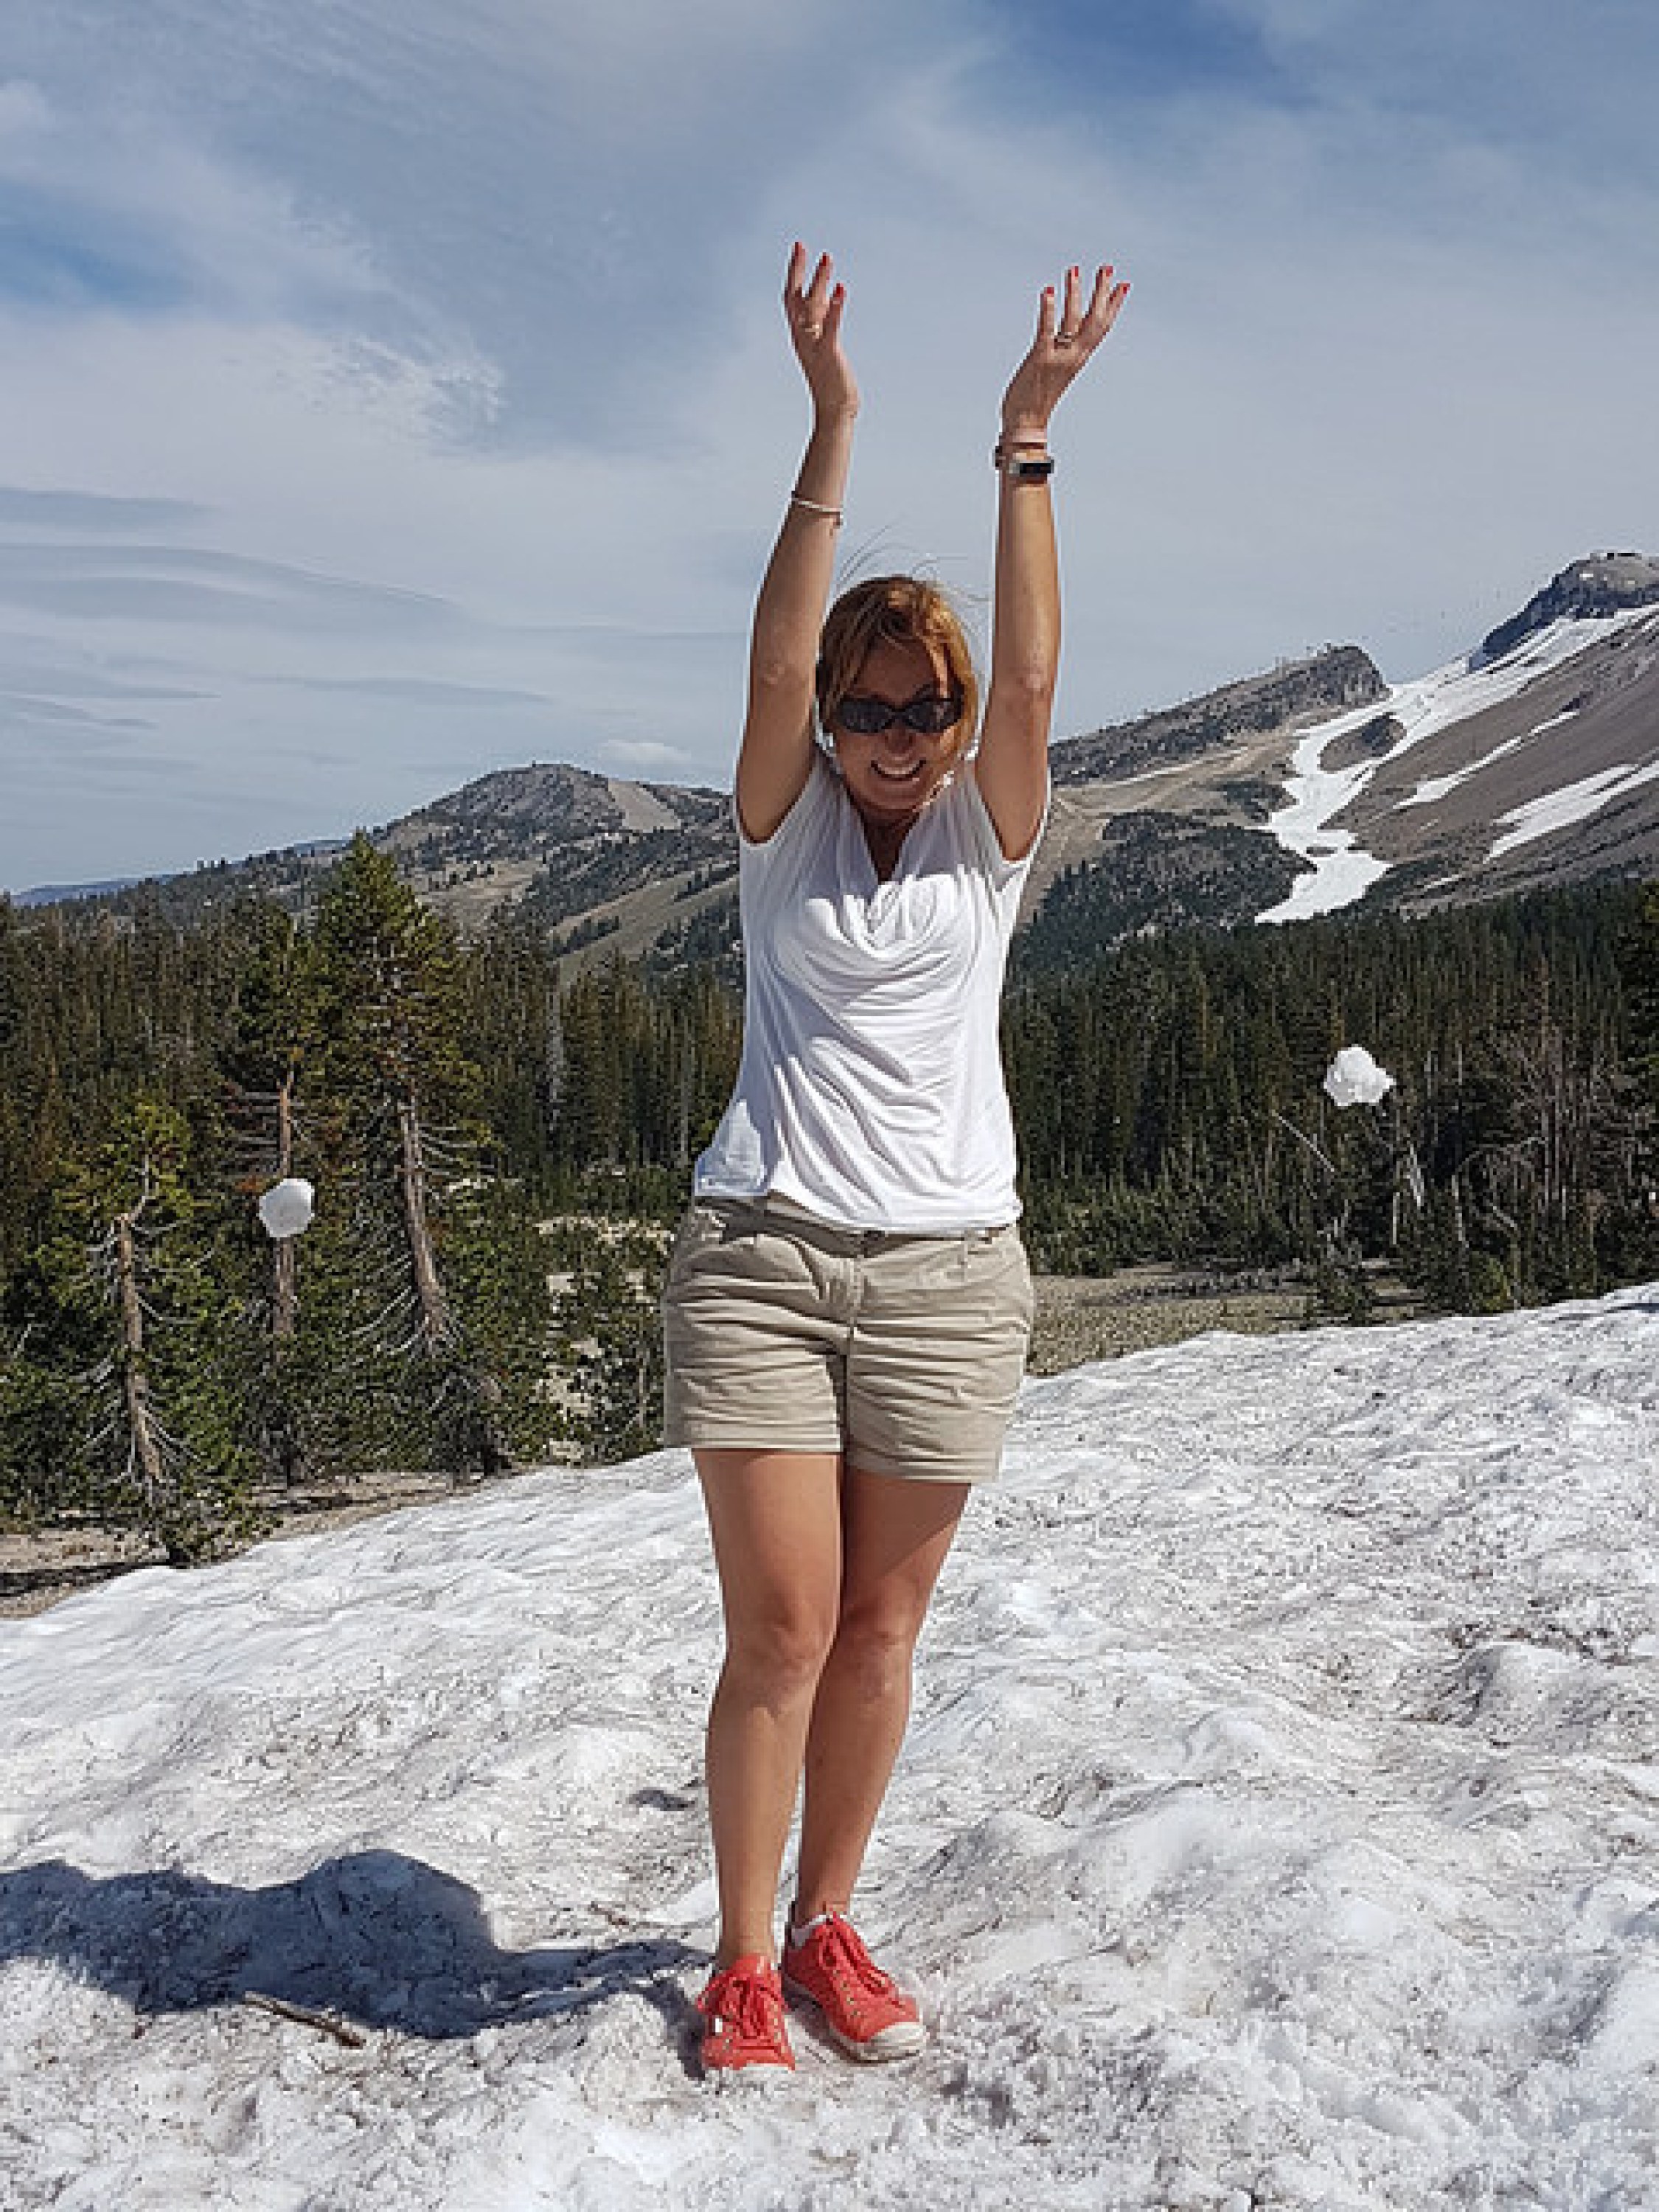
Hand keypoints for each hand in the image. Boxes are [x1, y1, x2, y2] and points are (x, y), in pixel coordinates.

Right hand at [784, 242, 858, 419]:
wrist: (835, 409)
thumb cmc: (832, 377)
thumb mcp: (825, 341)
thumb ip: (824, 319)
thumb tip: (828, 295)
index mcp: (800, 334)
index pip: (791, 298)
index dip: (794, 273)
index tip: (798, 248)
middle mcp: (802, 337)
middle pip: (795, 298)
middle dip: (797, 270)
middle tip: (801, 244)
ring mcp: (814, 346)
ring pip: (812, 308)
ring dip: (819, 281)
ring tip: (827, 257)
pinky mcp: (829, 355)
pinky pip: (831, 327)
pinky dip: (836, 307)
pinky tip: (842, 289)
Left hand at [1000, 262, 1129, 440]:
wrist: (1026, 425)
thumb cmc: (1037, 400)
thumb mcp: (1056, 371)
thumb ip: (1062, 352)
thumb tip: (1063, 336)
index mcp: (1079, 358)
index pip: (1101, 327)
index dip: (1113, 305)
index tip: (1123, 284)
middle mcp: (1073, 356)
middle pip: (1094, 320)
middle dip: (1101, 292)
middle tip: (1106, 267)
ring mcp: (1058, 358)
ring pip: (1072, 321)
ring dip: (1074, 294)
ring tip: (1074, 270)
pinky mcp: (1039, 359)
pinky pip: (1046, 331)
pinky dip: (1048, 310)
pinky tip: (1049, 291)